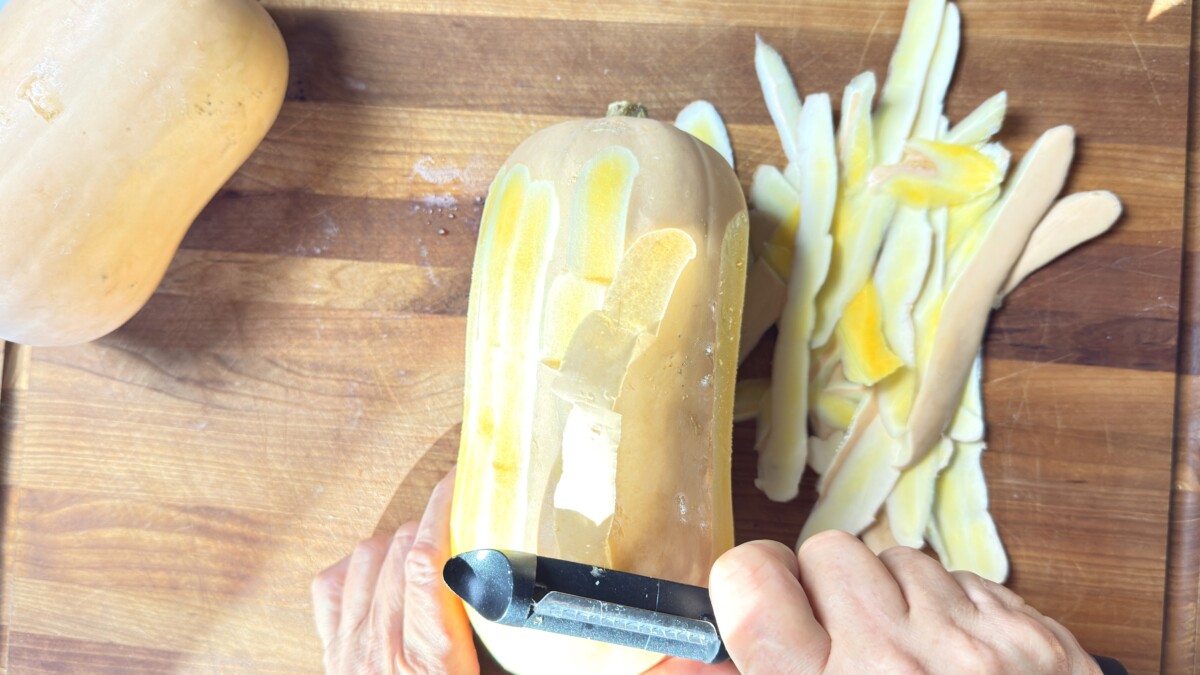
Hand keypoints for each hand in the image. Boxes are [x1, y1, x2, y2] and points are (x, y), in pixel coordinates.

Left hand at [311, 469, 478, 673]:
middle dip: (432, 524)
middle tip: (459, 520)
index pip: (426, 562)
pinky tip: (380, 571)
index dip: (441, 511)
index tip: (459, 482)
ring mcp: (350, 646)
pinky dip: (357, 566)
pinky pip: (331, 583)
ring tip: (423, 550)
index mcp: (428, 657)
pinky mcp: (332, 649)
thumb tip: (512, 587)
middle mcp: (382, 646)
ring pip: (367, 555)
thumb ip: (492, 636)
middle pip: (401, 550)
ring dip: (397, 543)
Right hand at [709, 531, 1098, 674]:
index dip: (751, 584)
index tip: (763, 604)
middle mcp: (899, 662)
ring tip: (910, 667)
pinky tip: (956, 671)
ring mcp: (975, 646)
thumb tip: (677, 659)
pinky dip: (954, 615)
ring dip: (897, 600)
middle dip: (828, 590)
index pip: (752, 577)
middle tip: (843, 647)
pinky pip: (966, 581)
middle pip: (828, 552)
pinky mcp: (1035, 639)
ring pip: (902, 560)